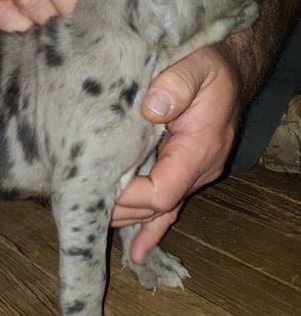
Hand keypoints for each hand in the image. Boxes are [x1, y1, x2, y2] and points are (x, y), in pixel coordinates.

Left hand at [111, 45, 240, 262]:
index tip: (98, 189)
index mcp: (199, 149)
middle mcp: (199, 168)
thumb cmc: (210, 67)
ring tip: (100, 229)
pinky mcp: (184, 166)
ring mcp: (192, 171)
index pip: (161, 191)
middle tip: (85, 211)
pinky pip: (167, 202)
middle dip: (122, 211)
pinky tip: (139, 249)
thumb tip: (150, 109)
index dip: (130, 198)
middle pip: (156, 207)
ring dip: (130, 219)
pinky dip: (151, 225)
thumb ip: (176, 85)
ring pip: (159, 209)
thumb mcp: (196, 66)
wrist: (229, 68)